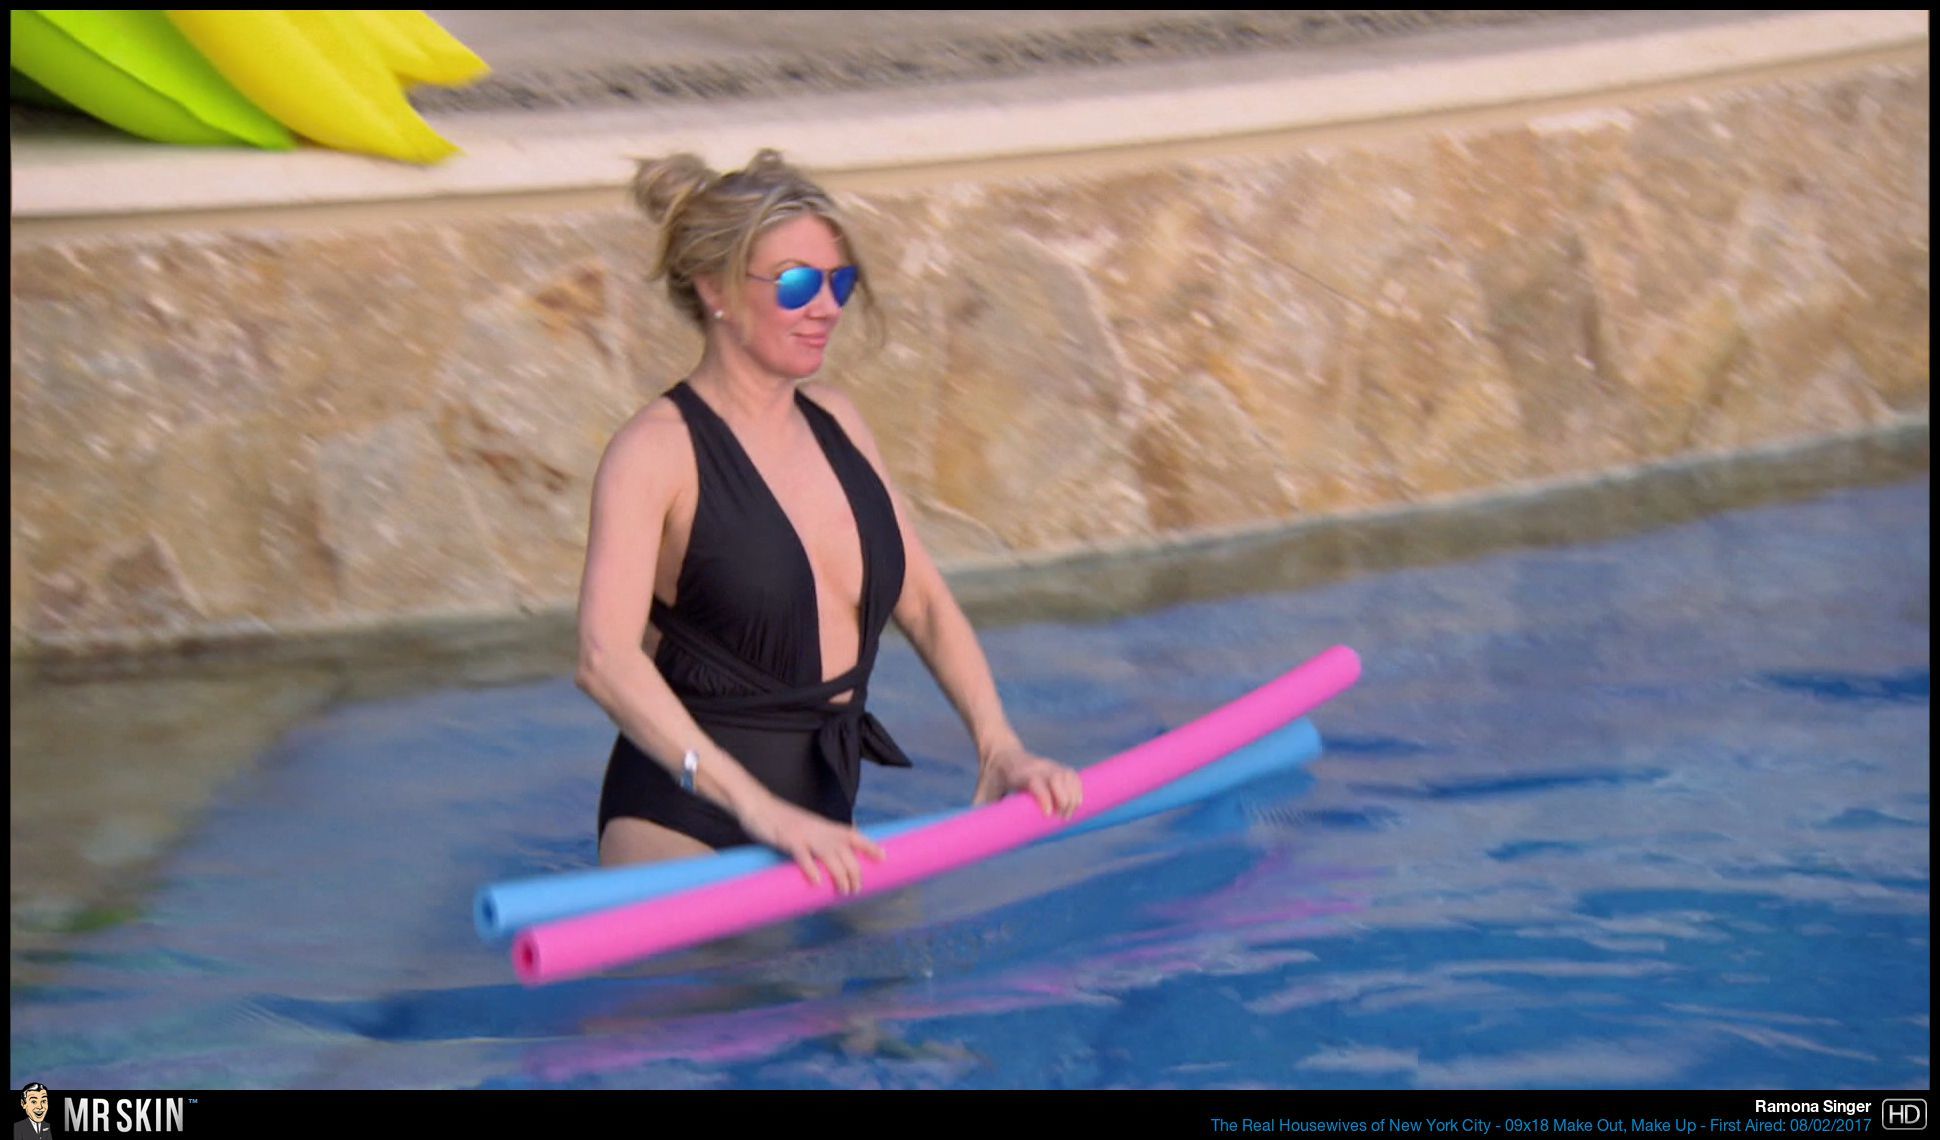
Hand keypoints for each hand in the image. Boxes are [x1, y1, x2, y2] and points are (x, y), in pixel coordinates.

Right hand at [739, 793, 885, 894]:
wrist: (758, 805)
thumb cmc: (781, 820)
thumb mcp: (806, 827)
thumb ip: (819, 838)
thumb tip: (829, 859)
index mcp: (824, 826)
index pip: (853, 834)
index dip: (869, 845)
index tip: (883, 857)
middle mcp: (819, 829)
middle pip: (845, 850)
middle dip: (855, 871)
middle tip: (856, 890)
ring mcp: (804, 834)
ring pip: (829, 854)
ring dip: (840, 874)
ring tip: (844, 890)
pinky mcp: (788, 839)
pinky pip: (802, 854)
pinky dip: (811, 868)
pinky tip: (818, 881)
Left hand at [972, 743, 1083, 819]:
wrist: (999, 753)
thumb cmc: (990, 778)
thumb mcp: (983, 794)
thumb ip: (980, 814)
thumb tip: (976, 841)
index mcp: (1018, 773)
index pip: (1036, 782)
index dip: (1044, 797)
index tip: (1048, 815)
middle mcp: (1037, 767)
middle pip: (1058, 779)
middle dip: (1064, 801)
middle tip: (1061, 821)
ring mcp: (1049, 766)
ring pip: (1069, 777)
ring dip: (1074, 797)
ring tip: (1068, 816)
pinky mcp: (1057, 768)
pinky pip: (1074, 776)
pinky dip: (1078, 790)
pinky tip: (1077, 805)